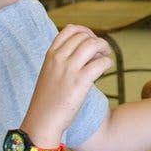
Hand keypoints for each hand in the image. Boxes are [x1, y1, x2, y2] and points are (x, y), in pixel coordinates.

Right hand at [29, 24, 112, 138]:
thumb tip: (88, 54)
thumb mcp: (50, 74)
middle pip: (84, 36)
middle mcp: (59, 58)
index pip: (69, 29)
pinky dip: (107, 62)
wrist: (42, 120)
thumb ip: (63, 61)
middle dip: (97, 41)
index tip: (91, 40)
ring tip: (105, 58)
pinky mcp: (80, 81)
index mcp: (51, 55)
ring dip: (104, 48)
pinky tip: (106, 68)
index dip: (85, 31)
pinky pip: (101, 62)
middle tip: (101, 53)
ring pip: (93, 44)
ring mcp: (70, 69)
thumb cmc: (48, 101)